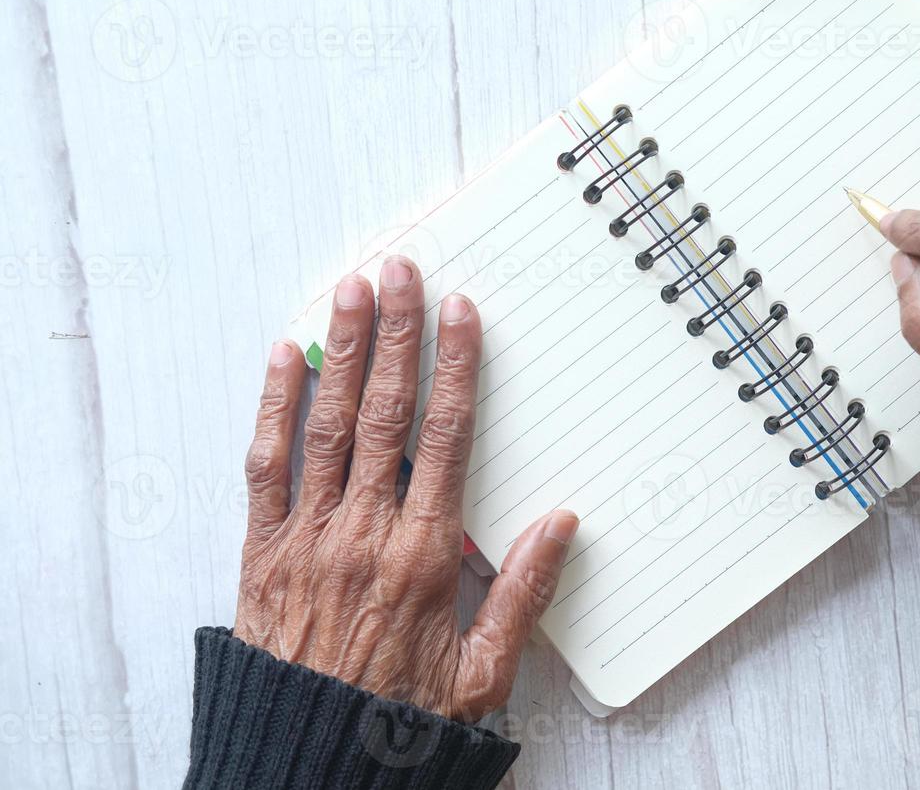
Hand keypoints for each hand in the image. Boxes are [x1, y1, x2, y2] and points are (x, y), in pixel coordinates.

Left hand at [236, 256, 577, 720]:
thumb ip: (523, 592)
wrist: (308, 761)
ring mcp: (308, 537)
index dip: (454, 368)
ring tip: (351, 291)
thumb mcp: (485, 672)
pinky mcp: (262, 552)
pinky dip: (271, 408)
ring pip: (325, 425)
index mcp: (424, 555)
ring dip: (340, 351)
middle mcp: (363, 532)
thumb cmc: (401, 719)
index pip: (445, 439)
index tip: (461, 314)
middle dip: (395, 334)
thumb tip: (562, 523)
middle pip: (384, 413)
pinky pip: (264, 467)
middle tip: (402, 272)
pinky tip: (282, 359)